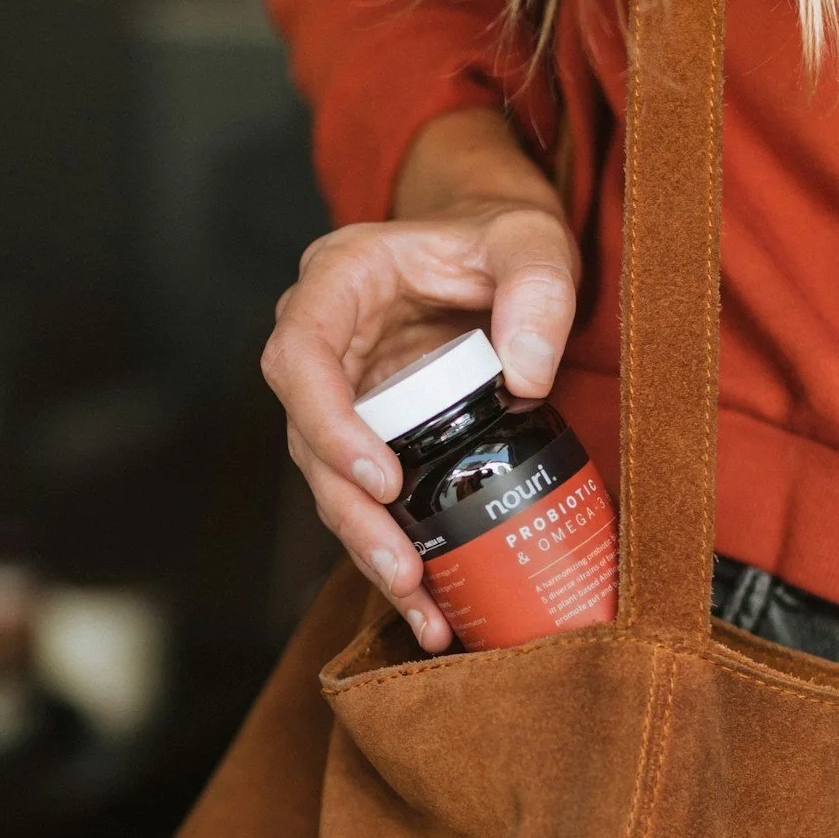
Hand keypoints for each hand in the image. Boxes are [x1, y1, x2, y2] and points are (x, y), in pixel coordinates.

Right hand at [261, 109, 577, 651]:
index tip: (381, 478)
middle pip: (308, 438)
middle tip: (402, 568)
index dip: (328, 423)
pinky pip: (369, 496)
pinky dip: (397, 546)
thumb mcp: (532, 240)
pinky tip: (430, 600)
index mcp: (338, 280)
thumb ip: (538, 291)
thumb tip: (526, 377)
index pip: (300, 355)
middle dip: (351, 513)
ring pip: (331, 481)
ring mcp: (344, 391)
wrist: (499, 247)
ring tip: (419, 603)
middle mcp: (324, 340)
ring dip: (369, 546)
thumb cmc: (502, 235)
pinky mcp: (372, 430)